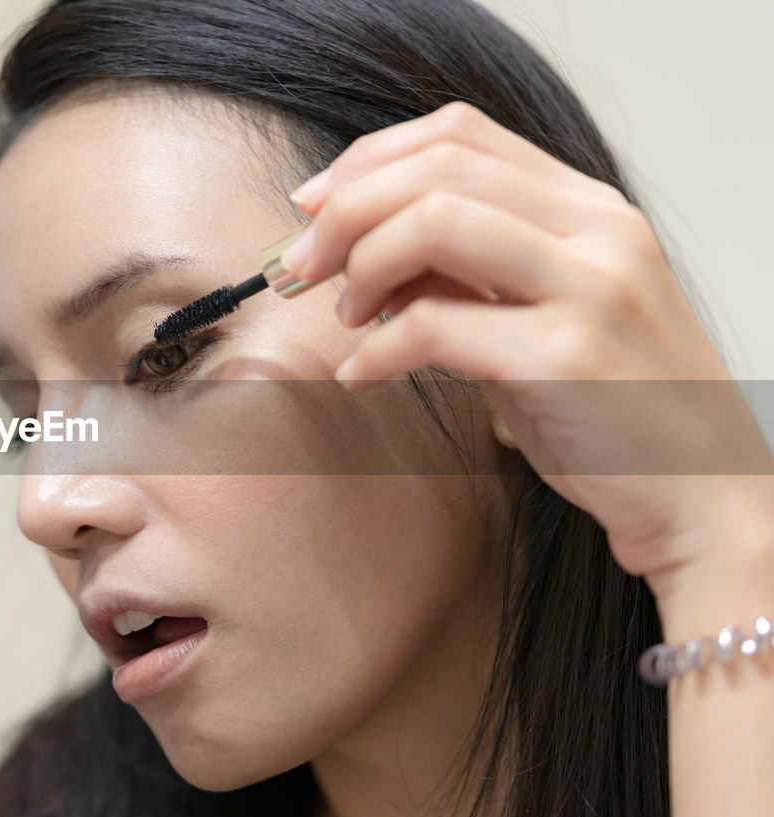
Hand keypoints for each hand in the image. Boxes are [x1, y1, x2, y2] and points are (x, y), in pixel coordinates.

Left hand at [281, 100, 773, 611]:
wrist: (700, 495)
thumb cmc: (614, 411)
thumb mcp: (543, 318)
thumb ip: (470, 275)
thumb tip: (367, 254)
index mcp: (590, 207)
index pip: (461, 134)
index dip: (370, 160)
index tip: (315, 203)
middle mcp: (598, 229)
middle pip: (437, 168)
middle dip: (347, 210)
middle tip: (303, 263)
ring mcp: (590, 286)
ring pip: (435, 223)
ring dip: (361, 265)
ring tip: (345, 316)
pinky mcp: (568, 356)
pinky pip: (435, 325)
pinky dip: (376, 349)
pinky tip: (360, 373)